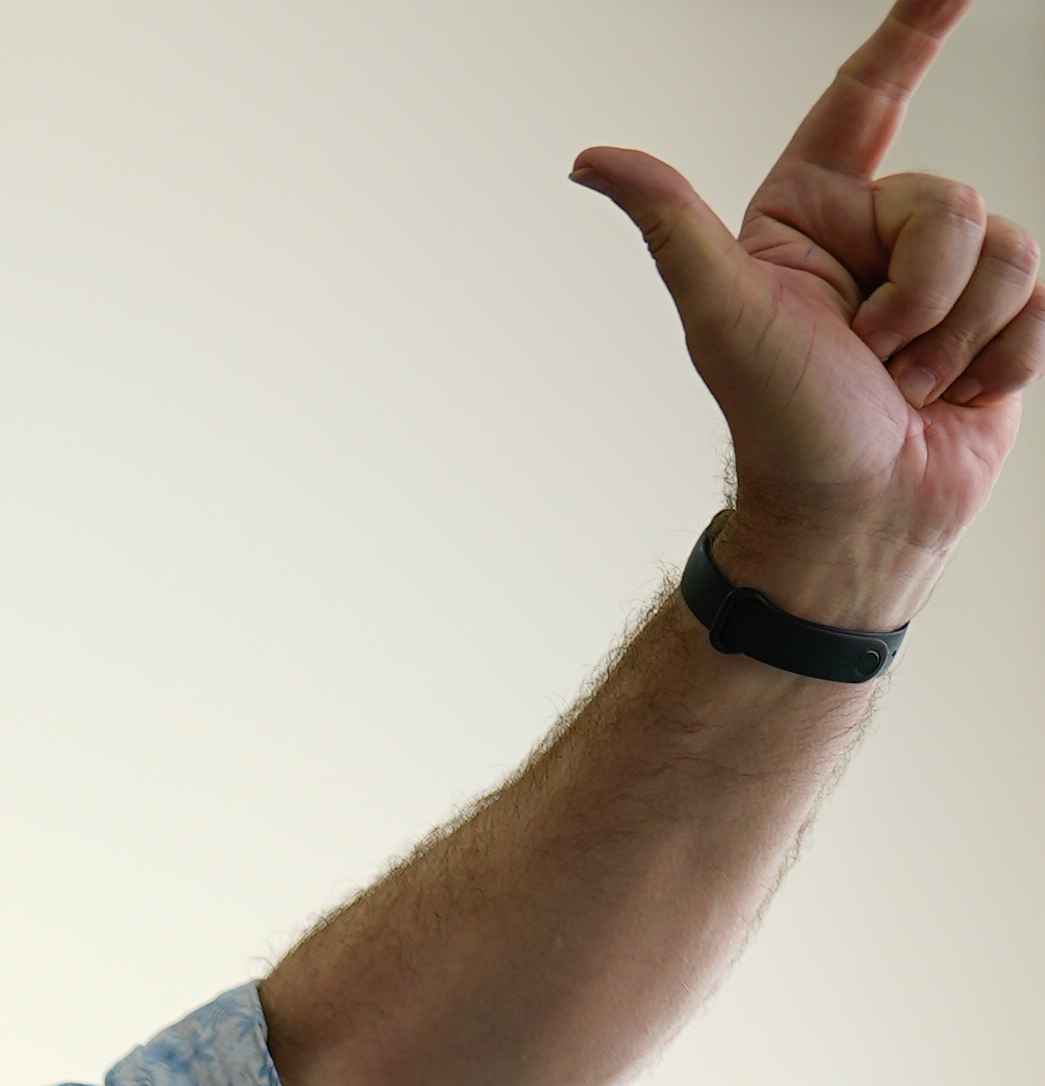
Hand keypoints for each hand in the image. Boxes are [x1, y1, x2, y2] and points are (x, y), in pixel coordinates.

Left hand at [577, 0, 1039, 619]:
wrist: (850, 530)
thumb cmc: (782, 432)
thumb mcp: (722, 315)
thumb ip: (671, 223)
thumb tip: (591, 158)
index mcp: (809, 216)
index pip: (868, 95)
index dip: (915, 30)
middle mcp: (877, 237)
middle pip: (951, 196)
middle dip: (917, 290)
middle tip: (868, 359)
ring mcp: (941, 280)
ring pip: (1006, 244)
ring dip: (956, 333)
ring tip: (904, 388)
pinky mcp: (996, 323)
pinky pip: (1038, 296)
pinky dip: (999, 356)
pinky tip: (952, 398)